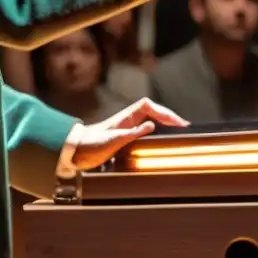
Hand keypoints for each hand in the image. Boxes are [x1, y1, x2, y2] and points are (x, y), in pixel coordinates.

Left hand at [69, 97, 188, 169]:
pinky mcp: (123, 138)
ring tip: (177, 129)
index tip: (179, 122)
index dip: (165, 112)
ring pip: (148, 119)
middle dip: (168, 116)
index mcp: (125, 117)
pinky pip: (143, 130)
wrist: (73, 152)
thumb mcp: (113, 140)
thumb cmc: (90, 145)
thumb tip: (152, 125)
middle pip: (152, 110)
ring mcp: (125, 128)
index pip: (149, 106)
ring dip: (162, 122)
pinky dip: (154, 131)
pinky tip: (160, 138)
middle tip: (184, 125)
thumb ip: (132, 133)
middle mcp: (126, 120)